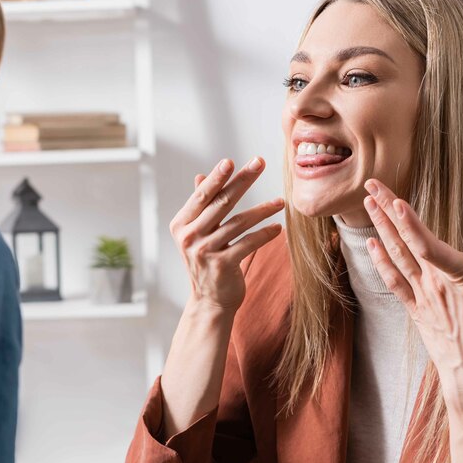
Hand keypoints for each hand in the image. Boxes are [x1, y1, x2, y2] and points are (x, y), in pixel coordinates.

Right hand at [169, 157, 284, 313]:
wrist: (209, 301)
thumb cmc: (207, 261)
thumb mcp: (198, 234)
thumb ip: (201, 207)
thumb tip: (201, 176)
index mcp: (181, 224)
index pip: (203, 195)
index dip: (217, 177)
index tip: (231, 161)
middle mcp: (189, 236)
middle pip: (221, 202)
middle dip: (243, 180)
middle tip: (260, 162)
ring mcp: (204, 251)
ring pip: (239, 222)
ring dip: (263, 210)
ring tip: (281, 202)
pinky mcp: (222, 265)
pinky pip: (248, 243)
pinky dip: (265, 234)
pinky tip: (278, 227)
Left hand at [361, 178, 462, 396]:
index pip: (432, 248)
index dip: (412, 225)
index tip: (398, 203)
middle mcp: (437, 285)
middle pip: (407, 242)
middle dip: (388, 210)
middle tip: (371, 183)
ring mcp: (423, 297)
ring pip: (397, 255)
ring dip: (381, 226)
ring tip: (368, 202)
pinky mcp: (416, 309)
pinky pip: (394, 280)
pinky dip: (381, 260)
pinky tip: (371, 243)